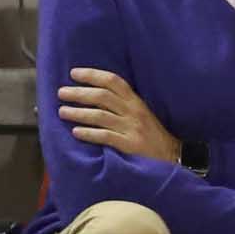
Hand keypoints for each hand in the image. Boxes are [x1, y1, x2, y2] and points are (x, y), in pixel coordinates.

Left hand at [57, 67, 182, 164]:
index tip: (74, 73)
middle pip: (102, 96)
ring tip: (62, 111)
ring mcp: (132, 128)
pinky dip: (89, 133)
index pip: (113, 81)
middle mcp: (134, 112)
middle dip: (79, 93)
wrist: (172, 160)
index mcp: (136, 102)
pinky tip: (76, 132)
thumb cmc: (154, 138)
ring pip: (101, 115)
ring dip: (79, 112)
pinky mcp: (130, 146)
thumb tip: (94, 96)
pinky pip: (106, 136)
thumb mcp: (142, 116)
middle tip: (61, 92)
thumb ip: (123, 106)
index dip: (92, 75)